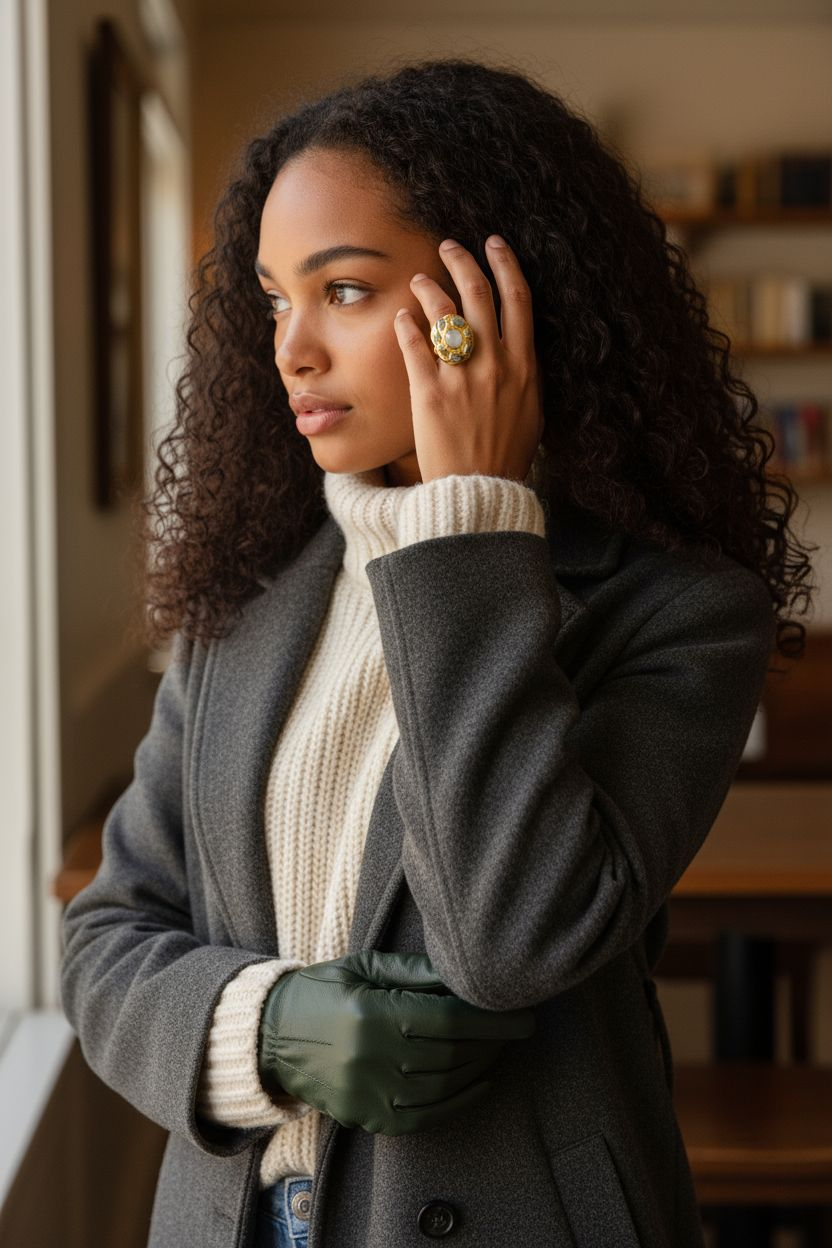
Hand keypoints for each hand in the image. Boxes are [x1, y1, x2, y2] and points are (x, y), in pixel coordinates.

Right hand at [258, 950, 535, 1136]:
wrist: (270, 1037)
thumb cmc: (322, 992)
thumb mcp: (362, 966)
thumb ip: (412, 971)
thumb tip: (462, 972)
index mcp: (371, 1013)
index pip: (448, 1019)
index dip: (491, 1019)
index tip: (523, 1014)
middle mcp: (371, 1057)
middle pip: (451, 1054)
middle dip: (493, 1042)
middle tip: (516, 1027)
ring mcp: (368, 1094)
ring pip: (443, 1086)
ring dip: (480, 1068)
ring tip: (498, 1048)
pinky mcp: (367, 1117)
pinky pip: (425, 1117)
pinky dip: (459, 1102)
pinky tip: (478, 1083)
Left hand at [393, 235, 543, 484]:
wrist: (480, 491)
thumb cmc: (507, 455)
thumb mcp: (532, 412)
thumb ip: (526, 375)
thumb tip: (521, 348)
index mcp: (525, 366)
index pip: (518, 298)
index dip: (505, 263)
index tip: (494, 244)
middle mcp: (495, 364)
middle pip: (478, 292)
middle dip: (463, 259)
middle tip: (449, 246)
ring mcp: (461, 377)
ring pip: (443, 311)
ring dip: (429, 286)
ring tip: (419, 280)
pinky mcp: (429, 393)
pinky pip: (414, 344)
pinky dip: (406, 324)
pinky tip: (401, 317)